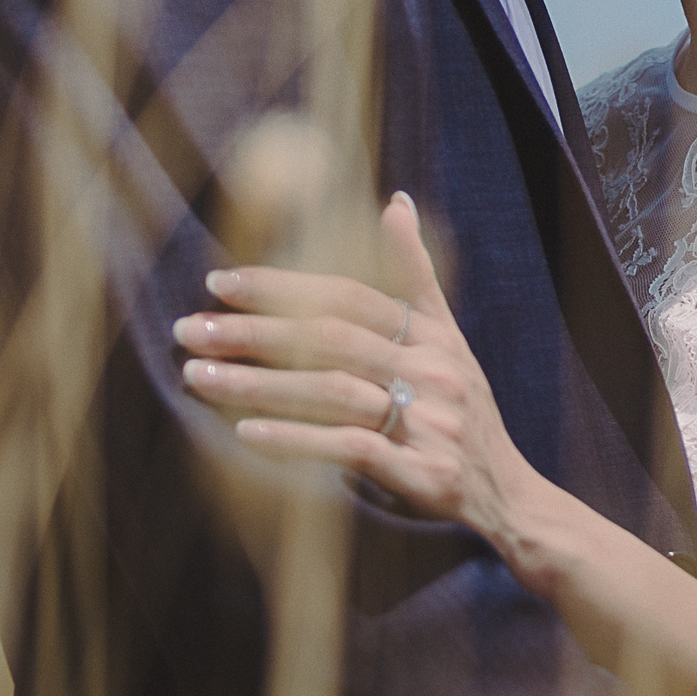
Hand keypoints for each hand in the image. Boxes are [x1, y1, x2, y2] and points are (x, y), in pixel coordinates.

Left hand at [172, 192, 518, 538]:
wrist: (508, 493)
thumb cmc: (462, 409)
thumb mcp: (448, 337)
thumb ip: (415, 273)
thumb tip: (394, 201)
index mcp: (430, 335)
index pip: (347, 296)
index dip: (283, 285)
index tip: (219, 283)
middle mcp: (431, 370)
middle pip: (330, 340)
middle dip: (253, 332)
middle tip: (189, 328)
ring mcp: (428, 421)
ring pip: (332, 393)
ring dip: (258, 385)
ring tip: (197, 376)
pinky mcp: (421, 472)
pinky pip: (350, 449)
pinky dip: (296, 441)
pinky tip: (245, 437)